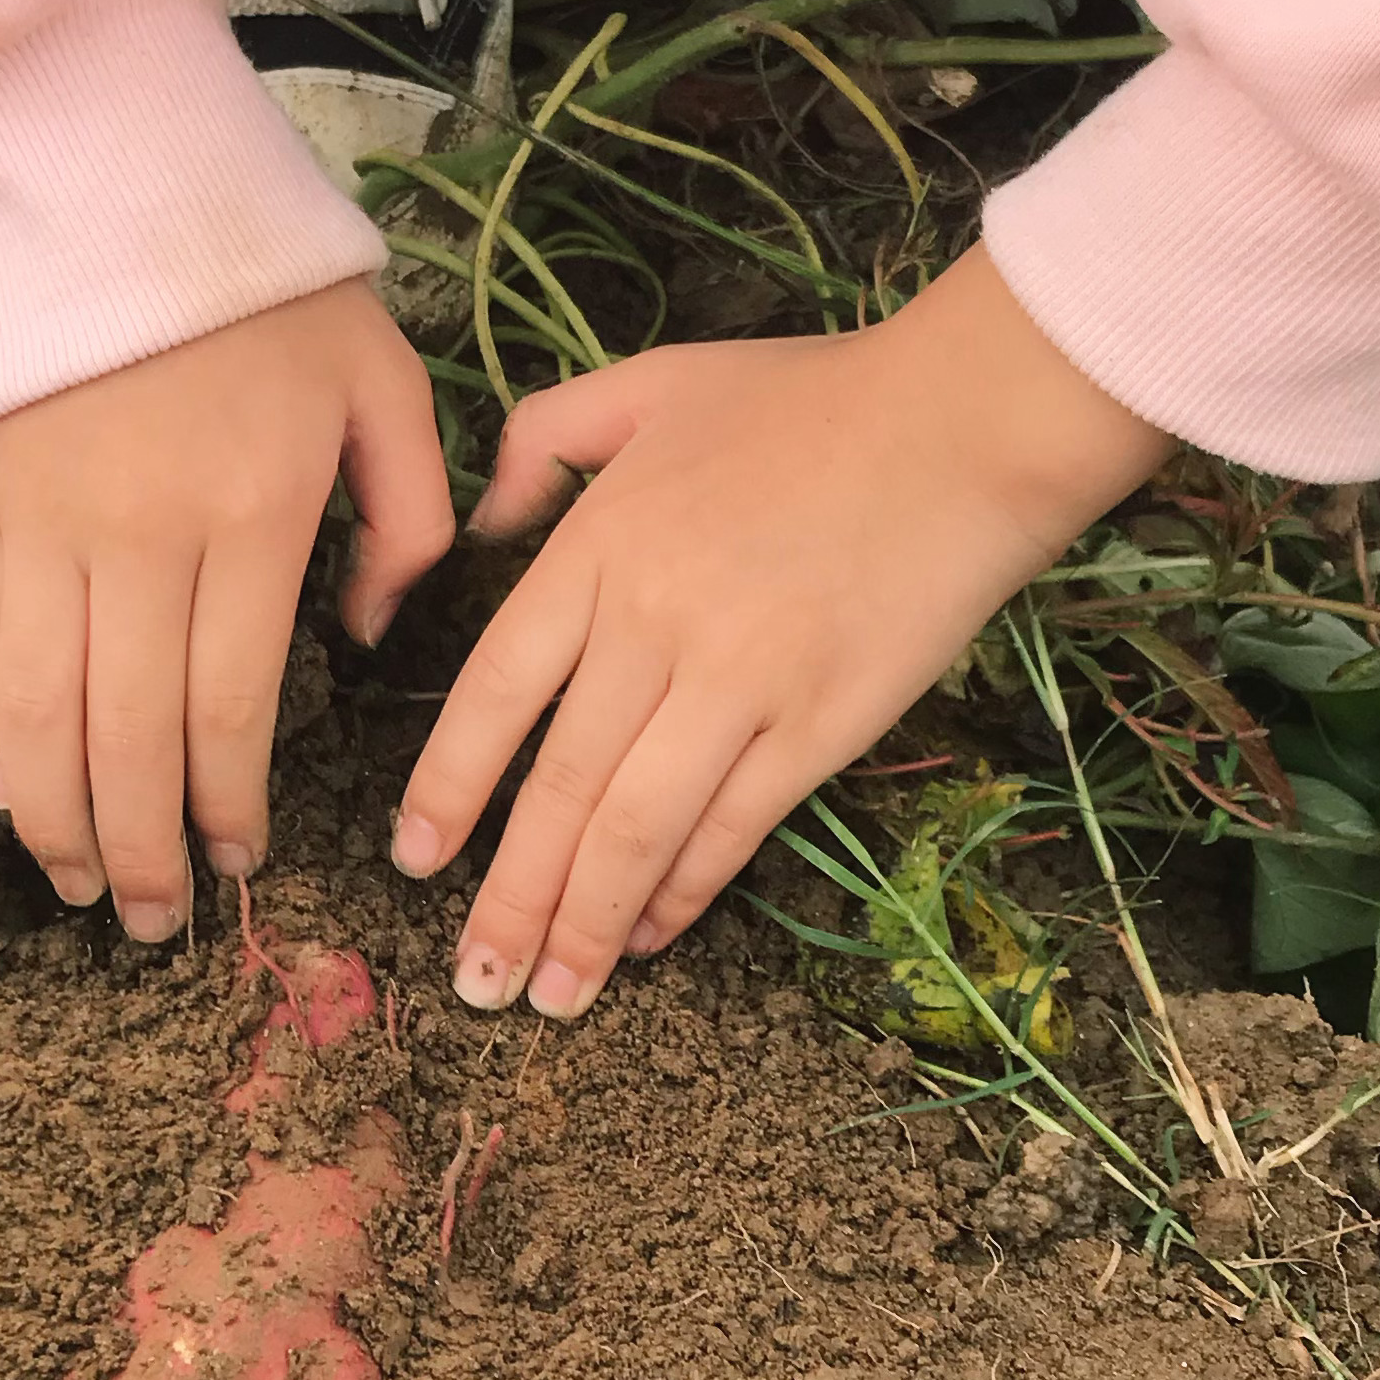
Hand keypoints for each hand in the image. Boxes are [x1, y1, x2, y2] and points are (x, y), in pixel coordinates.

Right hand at [0, 281, 451, 935]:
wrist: (116, 187)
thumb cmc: (270, 291)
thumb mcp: (386, 383)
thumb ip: (413, 514)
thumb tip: (368, 629)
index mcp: (250, 515)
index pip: (228, 706)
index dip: (226, 806)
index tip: (239, 864)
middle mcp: (142, 541)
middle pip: (128, 737)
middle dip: (144, 847)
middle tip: (159, 922)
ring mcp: (51, 534)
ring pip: (41, 718)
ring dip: (61, 822)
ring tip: (87, 888)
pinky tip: (21, 805)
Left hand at [389, 249, 1170, 1014]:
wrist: (964, 424)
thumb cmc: (810, 398)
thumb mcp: (653, 383)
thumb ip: (545, 440)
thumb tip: (481, 522)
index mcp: (599, 548)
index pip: (495, 692)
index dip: (448, 787)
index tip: (415, 858)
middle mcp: (653, 626)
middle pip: (556, 788)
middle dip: (507, 899)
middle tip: (474, 980)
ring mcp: (739, 684)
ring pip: (634, 830)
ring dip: (583, 925)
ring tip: (551, 997)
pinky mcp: (821, 725)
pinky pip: (732, 828)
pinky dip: (682, 891)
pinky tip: (646, 936)